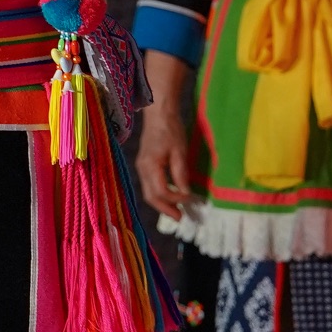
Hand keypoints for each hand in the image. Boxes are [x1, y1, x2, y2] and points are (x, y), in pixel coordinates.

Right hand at [136, 106, 197, 221]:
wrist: (159, 113)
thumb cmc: (171, 129)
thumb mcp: (179, 151)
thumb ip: (181, 173)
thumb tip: (185, 193)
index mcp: (150, 166)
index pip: (161, 191)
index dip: (176, 198)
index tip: (190, 199)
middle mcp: (142, 169)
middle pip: (151, 196)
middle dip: (165, 209)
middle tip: (180, 218)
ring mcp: (141, 167)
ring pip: (149, 192)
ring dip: (162, 204)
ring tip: (177, 211)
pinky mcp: (144, 164)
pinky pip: (150, 185)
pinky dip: (160, 194)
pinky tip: (171, 196)